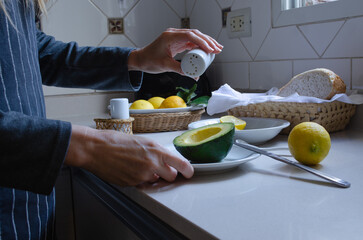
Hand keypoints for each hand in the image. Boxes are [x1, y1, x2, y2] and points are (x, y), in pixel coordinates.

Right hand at [65, 125, 192, 185]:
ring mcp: (142, 175)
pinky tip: (128, 169)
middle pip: (171, 176)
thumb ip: (156, 152)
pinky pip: (142, 184)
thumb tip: (164, 159)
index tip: (189, 172)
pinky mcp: (132, 183)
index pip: (181, 164)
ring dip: (151, 176)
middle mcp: (152, 163)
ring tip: (136, 165)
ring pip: (155, 181)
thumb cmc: (115, 141)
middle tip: (158, 168)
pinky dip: (138, 179)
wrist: (96, 148)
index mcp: (156, 150)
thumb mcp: (142, 141)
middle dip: (167, 174)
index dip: (188, 170)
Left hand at [128, 28, 222, 75]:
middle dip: (208, 41)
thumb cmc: (149, 60)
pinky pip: (191, 41)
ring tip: (217, 49)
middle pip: (195, 34)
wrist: (141, 59)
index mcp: (170, 36)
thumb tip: (193, 75)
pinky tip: (207, 50)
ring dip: (206, 42)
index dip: (203, 42)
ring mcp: (176, 37)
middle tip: (218, 49)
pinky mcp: (177, 42)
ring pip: (195, 36)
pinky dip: (200, 45)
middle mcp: (174, 34)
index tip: (211, 49)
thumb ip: (178, 69)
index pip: (190, 35)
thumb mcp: (164, 65)